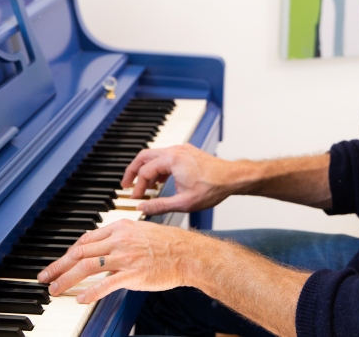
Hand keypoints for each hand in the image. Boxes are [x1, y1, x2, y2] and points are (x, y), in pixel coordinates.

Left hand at [36, 219, 202, 302]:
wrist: (188, 253)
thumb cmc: (168, 244)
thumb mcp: (140, 231)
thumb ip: (119, 238)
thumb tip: (102, 248)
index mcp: (119, 228)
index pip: (85, 239)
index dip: (68, 252)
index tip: (59, 262)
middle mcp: (119, 240)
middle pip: (80, 252)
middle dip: (58, 265)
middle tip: (44, 276)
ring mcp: (125, 257)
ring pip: (87, 266)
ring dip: (66, 278)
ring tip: (55, 289)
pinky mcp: (133, 274)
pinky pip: (106, 283)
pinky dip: (91, 292)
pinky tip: (81, 299)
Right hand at [120, 144, 239, 214]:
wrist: (233, 178)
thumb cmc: (213, 188)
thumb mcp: (184, 203)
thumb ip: (159, 206)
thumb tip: (142, 209)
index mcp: (171, 160)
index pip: (145, 172)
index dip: (137, 187)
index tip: (135, 199)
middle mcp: (175, 150)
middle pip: (144, 156)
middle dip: (133, 171)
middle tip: (125, 184)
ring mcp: (181, 149)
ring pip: (154, 155)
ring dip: (146, 169)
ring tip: (142, 185)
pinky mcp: (186, 152)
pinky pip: (165, 156)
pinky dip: (158, 167)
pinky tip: (159, 181)